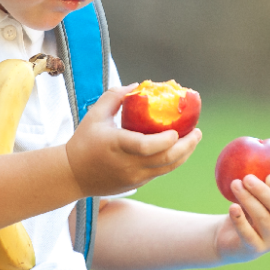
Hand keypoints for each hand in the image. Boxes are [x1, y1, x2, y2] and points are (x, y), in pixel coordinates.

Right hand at [66, 85, 201, 196]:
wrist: (72, 174)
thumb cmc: (84, 141)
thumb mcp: (95, 115)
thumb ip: (114, 96)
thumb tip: (137, 85)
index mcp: (116, 145)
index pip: (146, 146)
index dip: (165, 140)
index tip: (177, 131)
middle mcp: (127, 164)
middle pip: (164, 159)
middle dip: (186, 146)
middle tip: (197, 132)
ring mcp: (133, 177)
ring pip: (167, 168)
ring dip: (184, 154)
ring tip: (194, 139)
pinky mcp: (136, 183)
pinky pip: (160, 172)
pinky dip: (173, 161)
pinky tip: (179, 148)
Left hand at [213, 174, 269, 264]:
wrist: (229, 237)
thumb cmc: (245, 209)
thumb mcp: (253, 193)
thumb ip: (257, 176)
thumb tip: (254, 145)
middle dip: (263, 192)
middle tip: (247, 177)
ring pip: (263, 219)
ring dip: (248, 200)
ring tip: (234, 185)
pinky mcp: (256, 249)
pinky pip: (248, 234)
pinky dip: (240, 220)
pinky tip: (232, 207)